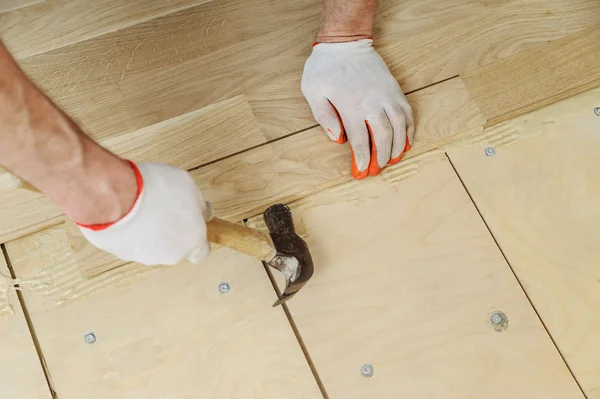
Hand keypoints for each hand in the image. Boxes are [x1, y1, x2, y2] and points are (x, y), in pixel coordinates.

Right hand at [79, 162, 211, 265]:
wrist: (114, 195)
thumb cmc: (153, 190)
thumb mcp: (188, 186)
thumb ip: (199, 204)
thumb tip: (204, 212)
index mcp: (192, 239)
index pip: (201, 253)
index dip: (198, 239)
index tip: (193, 226)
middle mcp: (171, 254)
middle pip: (176, 248)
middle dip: (173, 231)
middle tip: (166, 210)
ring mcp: (146, 256)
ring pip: (154, 247)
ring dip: (152, 232)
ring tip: (144, 208)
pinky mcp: (123, 254)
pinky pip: (133, 244)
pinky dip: (133, 233)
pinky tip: (129, 214)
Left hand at [301, 39, 413, 178]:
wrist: (345, 42)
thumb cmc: (325, 67)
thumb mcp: (313, 91)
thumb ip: (323, 116)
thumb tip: (338, 139)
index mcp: (351, 105)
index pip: (360, 140)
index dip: (362, 158)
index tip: (361, 172)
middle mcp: (372, 102)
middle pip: (382, 136)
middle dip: (381, 157)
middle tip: (377, 170)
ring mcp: (386, 95)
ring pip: (399, 127)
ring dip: (398, 147)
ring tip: (393, 160)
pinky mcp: (394, 89)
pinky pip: (407, 113)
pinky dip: (409, 129)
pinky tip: (406, 141)